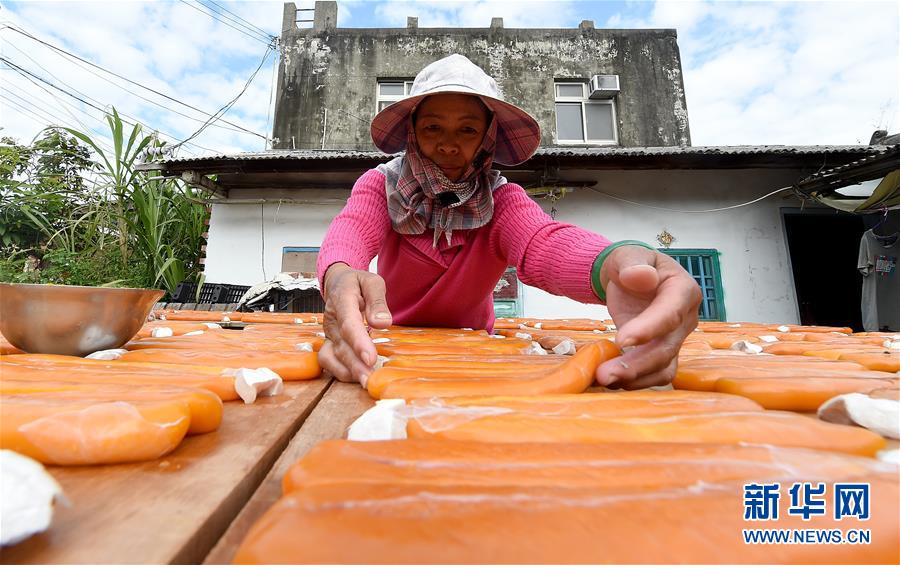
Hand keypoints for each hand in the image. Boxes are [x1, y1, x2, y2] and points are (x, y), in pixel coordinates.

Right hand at [318, 263, 392, 383]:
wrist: (338, 283)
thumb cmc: (357, 283)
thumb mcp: (372, 282)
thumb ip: (377, 301)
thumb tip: (382, 323)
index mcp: (342, 300)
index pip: (349, 324)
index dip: (359, 343)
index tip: (371, 359)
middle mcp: (331, 319)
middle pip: (340, 345)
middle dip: (354, 364)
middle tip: (369, 379)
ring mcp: (327, 332)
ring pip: (331, 356)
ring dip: (347, 371)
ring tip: (364, 381)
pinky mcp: (328, 342)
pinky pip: (328, 361)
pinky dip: (340, 371)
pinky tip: (356, 377)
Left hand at [595, 246, 701, 389]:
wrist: (629, 278)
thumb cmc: (632, 264)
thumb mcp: (628, 255)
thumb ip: (633, 263)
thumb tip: (641, 276)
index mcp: (683, 290)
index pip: (670, 313)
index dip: (649, 329)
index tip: (621, 339)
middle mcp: (685, 319)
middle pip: (666, 348)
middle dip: (636, 364)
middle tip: (604, 374)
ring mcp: (676, 338)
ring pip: (663, 366)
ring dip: (635, 378)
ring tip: (604, 380)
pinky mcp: (662, 353)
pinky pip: (655, 373)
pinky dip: (635, 381)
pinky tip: (611, 382)